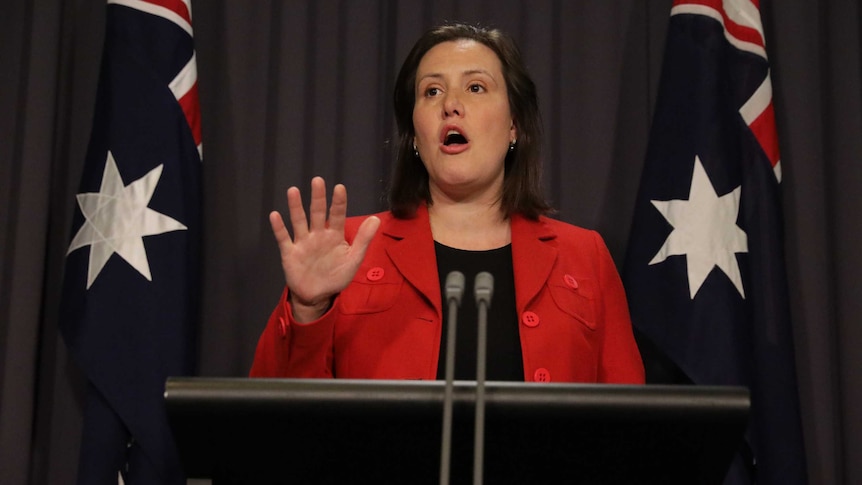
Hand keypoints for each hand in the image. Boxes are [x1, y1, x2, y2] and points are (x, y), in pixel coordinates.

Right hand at [270, 177, 379, 321]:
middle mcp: (318, 234)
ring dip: (296, 207)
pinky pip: (284, 238)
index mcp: (334, 235)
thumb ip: (363, 240)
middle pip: (317, 213)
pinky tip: (275, 215)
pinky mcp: (290, 253)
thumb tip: (376, 219)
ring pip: (299, 221)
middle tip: (317, 180)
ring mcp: (303, 242)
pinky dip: (279, 227)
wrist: (317, 296)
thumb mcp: (353, 260)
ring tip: (293, 191)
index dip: (339, 202)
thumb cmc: (336, 276)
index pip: (338, 215)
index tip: (339, 188)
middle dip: (318, 198)